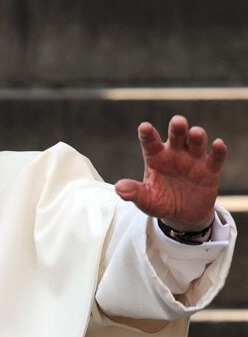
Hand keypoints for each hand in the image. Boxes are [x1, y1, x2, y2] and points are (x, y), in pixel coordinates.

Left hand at [115, 115, 226, 231]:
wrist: (182, 215)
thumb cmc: (160, 202)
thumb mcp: (145, 200)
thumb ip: (134, 193)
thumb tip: (119, 188)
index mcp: (155, 157)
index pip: (150, 142)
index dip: (147, 134)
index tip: (144, 127)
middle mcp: (174, 153)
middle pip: (176, 135)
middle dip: (177, 127)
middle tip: (177, 122)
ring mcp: (193, 159)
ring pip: (196, 142)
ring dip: (197, 136)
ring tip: (195, 133)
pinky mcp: (209, 170)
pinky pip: (215, 158)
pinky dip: (218, 151)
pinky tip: (218, 144)